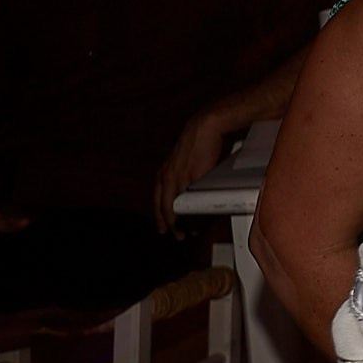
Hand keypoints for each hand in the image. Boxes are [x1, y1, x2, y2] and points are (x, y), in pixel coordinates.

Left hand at [154, 109, 231, 232]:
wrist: (205, 127)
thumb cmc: (198, 141)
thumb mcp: (184, 160)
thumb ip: (185, 174)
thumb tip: (191, 188)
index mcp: (164, 173)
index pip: (157, 200)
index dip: (160, 216)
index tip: (163, 227)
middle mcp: (168, 177)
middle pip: (165, 208)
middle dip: (171, 224)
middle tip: (177, 235)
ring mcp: (180, 178)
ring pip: (177, 207)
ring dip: (183, 222)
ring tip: (190, 232)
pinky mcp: (195, 178)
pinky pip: (193, 201)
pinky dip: (196, 213)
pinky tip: (201, 220)